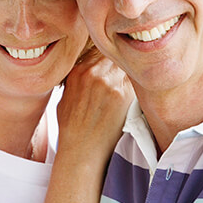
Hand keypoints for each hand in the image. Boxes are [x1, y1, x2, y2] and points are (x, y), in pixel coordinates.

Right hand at [57, 47, 132, 164]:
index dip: (107, 58)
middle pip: (113, 56)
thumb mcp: (66, 98)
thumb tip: (88, 70)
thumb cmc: (73, 128)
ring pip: (125, 66)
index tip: (113, 66)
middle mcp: (91, 73)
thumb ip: (78, 81)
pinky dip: (136, 85)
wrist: (81, 150)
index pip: (98, 51)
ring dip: (129, 73)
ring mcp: (107, 82)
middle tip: (123, 76)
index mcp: (77, 72)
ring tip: (127, 87)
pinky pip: (134, 80)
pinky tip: (133, 95)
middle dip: (119, 64)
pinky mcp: (122, 94)